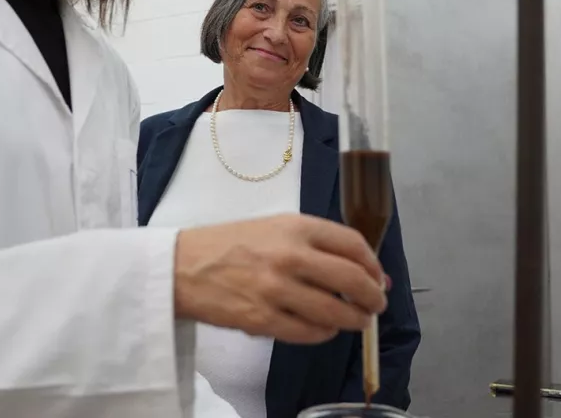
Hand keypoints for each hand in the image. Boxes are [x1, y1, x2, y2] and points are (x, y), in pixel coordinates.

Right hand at [173, 213, 386, 344]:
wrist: (181, 266)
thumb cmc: (228, 244)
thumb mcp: (272, 227)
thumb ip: (313, 244)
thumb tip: (360, 269)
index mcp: (295, 226)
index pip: (352, 244)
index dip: (373, 264)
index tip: (378, 277)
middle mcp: (290, 255)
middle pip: (351, 279)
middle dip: (372, 297)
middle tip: (376, 305)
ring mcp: (276, 289)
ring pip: (335, 311)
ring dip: (355, 320)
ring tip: (357, 321)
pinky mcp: (262, 319)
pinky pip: (309, 333)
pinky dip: (324, 334)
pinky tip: (325, 329)